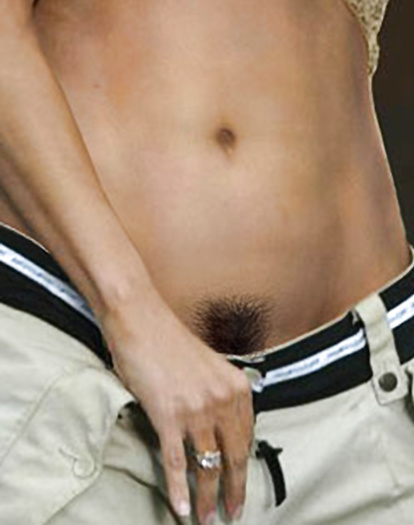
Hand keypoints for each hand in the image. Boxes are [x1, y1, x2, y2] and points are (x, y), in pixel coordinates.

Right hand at [102, 294, 253, 524]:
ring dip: (206, 498)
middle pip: (234, 457)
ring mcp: (195, 410)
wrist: (141, 321)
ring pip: (206, 466)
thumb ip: (220, 394)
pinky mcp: (167, 416)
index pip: (247, 438)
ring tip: (205, 517)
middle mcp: (221, 399)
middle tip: (233, 512)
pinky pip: (175, 462)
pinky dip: (178, 488)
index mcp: (236, 387)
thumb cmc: (170, 342)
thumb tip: (221, 426)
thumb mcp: (208, 367)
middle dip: (234, 491)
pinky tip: (180, 507)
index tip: (241, 483)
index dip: (244, 466)